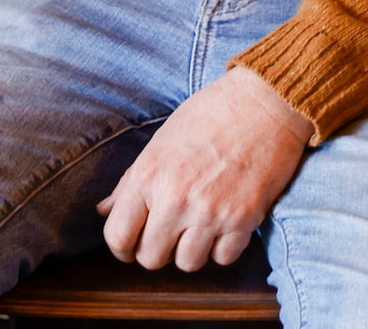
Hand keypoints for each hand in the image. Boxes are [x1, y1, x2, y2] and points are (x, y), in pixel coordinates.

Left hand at [97, 70, 313, 271]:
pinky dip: (222, 247)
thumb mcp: (160, 141)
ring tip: (197, 224)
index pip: (118, 236)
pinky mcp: (243, 220)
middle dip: (156, 249)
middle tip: (167, 233)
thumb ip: (130, 181)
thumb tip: (104, 211)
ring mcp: (210, 212)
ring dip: (190, 249)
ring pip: (187, 264)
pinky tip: (223, 223)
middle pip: (151, 258)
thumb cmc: (208, 115)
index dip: (121, 247)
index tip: (130, 244)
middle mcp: (175, 198)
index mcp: (149, 175)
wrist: (263, 103)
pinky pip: (223, 259)